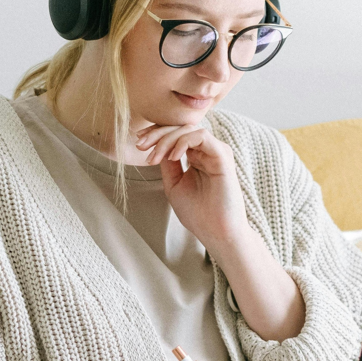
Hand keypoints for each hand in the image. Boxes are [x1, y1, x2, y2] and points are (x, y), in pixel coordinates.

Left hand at [135, 123, 245, 249]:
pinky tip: (172, 157)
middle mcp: (207, 151)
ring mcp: (216, 152)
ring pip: (189, 129)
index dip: (156, 134)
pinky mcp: (223, 156)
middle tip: (140, 145)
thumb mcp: (174, 185)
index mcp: (197, 156)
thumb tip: (156, 145)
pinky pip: (201, 136)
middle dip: (157, 133)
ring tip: (154, 157)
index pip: (176, 134)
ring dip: (166, 139)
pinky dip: (183, 142)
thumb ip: (168, 164)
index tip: (139, 143)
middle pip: (181, 128)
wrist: (216, 232)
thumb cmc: (198, 213)